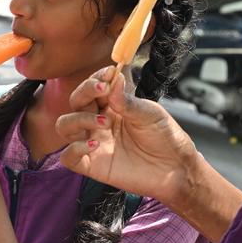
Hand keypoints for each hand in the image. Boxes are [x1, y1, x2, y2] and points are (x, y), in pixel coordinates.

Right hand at [55, 66, 198, 203]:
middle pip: (75, 101)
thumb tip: (113, 79)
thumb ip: (127, 101)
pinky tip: (94, 145)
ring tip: (104, 122)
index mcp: (112, 106)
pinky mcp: (92, 165)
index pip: (93, 86)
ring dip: (79, 119)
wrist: (176, 169)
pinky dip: (74, 148)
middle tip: (103, 91)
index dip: (96, 78)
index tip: (109, 73)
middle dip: (85, 92)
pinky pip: (68, 157)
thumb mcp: (150, 114)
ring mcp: (93, 143)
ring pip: (64, 125)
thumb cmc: (166, 138)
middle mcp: (98, 122)